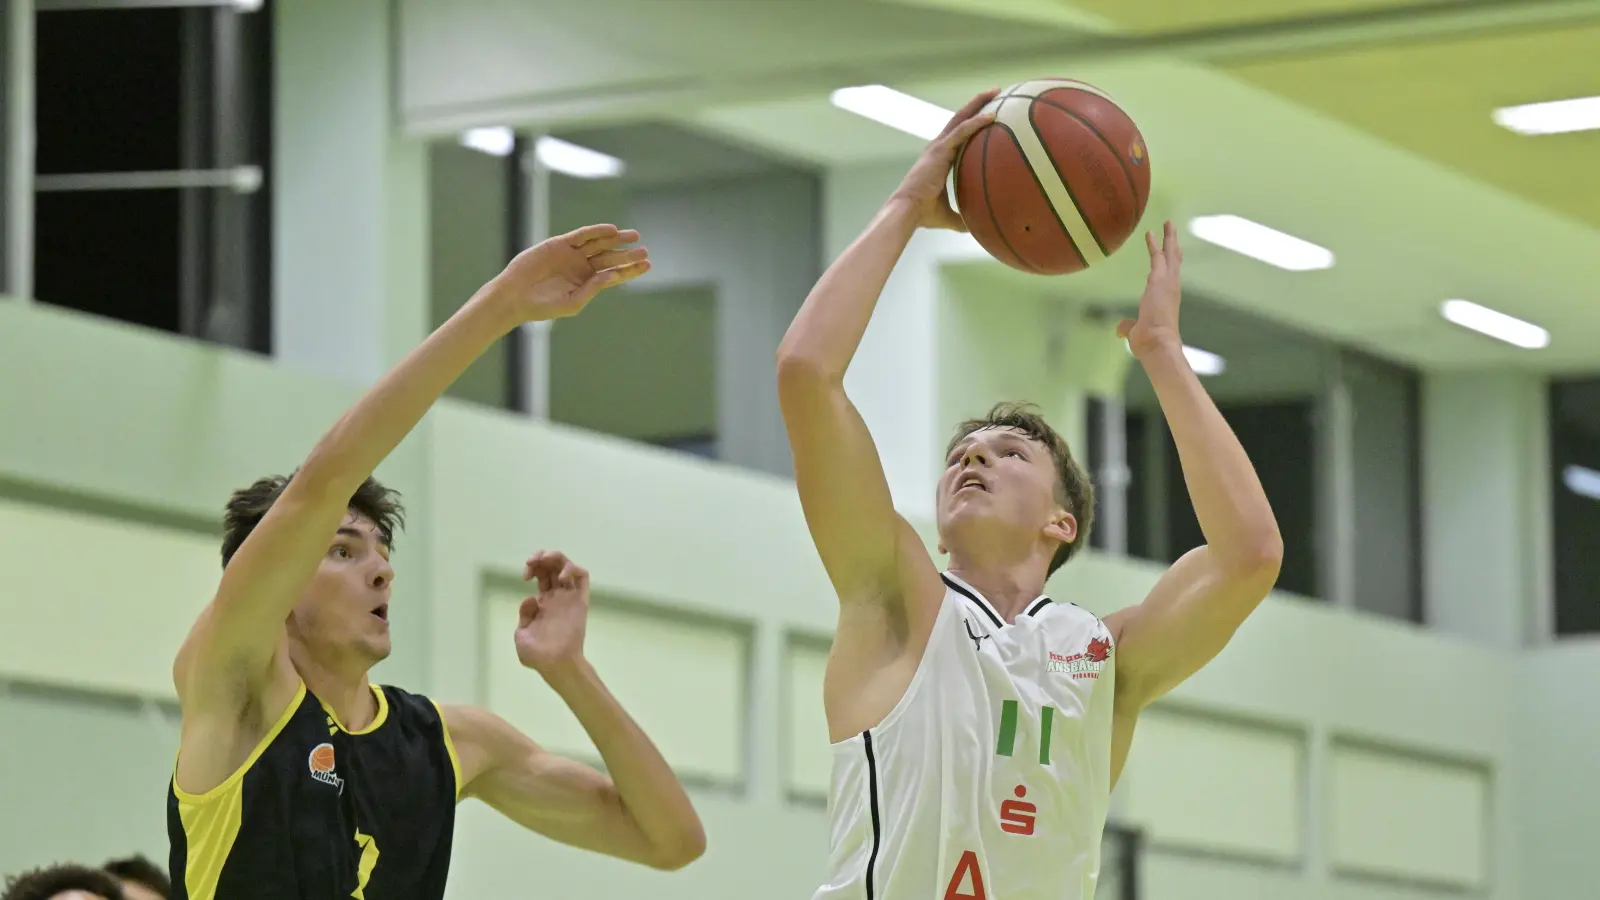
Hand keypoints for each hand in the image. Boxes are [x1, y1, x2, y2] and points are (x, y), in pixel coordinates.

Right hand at [488, 224, 650, 322]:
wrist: (515, 296)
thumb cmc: (543, 306)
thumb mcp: (572, 302)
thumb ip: (593, 289)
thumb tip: (613, 275)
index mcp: (588, 283)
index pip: (615, 274)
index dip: (631, 269)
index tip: (648, 265)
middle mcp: (582, 267)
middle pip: (610, 257)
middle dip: (627, 254)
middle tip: (644, 250)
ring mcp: (572, 254)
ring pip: (599, 244)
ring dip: (615, 239)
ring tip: (633, 236)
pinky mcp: (560, 244)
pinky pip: (582, 235)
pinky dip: (596, 231)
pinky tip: (611, 230)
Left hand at [514, 550, 590, 675]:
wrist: (555, 665)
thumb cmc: (537, 656)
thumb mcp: (522, 634)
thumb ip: (525, 614)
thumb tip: (532, 598)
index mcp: (543, 603)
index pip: (541, 575)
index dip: (533, 567)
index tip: (525, 576)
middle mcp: (557, 597)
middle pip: (553, 566)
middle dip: (542, 557)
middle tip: (532, 562)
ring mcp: (569, 598)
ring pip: (568, 566)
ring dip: (557, 557)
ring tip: (546, 560)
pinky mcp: (580, 601)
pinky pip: (582, 577)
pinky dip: (573, 569)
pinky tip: (561, 577)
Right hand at [891, 88, 999, 230]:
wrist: (907, 212)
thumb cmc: (923, 214)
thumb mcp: (946, 216)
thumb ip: (960, 219)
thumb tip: (973, 228)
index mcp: (938, 158)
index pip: (957, 134)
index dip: (971, 122)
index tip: (987, 113)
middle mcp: (937, 147)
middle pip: (960, 119)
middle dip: (977, 104)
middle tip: (995, 93)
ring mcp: (938, 147)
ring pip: (961, 118)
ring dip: (979, 104)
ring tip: (996, 92)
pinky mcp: (939, 151)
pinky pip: (962, 132)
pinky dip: (976, 122)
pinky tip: (992, 116)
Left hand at [1118, 220, 1184, 359]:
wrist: (1158, 344)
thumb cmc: (1149, 343)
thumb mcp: (1137, 332)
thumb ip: (1129, 327)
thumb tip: (1120, 330)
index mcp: (1166, 299)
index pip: (1168, 276)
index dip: (1167, 263)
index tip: (1168, 252)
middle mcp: (1171, 288)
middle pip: (1174, 261)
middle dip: (1172, 244)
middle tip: (1171, 229)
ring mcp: (1168, 283)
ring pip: (1170, 255)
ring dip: (1168, 239)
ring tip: (1168, 223)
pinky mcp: (1161, 281)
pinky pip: (1158, 257)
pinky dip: (1155, 244)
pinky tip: (1150, 233)